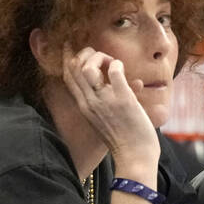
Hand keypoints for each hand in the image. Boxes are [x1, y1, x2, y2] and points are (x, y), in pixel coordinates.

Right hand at [61, 46, 159, 172]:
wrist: (135, 157)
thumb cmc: (125, 138)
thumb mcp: (105, 118)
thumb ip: (105, 100)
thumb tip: (119, 77)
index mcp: (84, 106)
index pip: (68, 77)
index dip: (68, 58)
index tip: (71, 46)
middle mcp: (90, 102)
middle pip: (74, 68)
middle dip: (85, 53)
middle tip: (100, 55)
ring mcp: (105, 101)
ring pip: (88, 68)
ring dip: (100, 57)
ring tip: (112, 63)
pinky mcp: (122, 99)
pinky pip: (114, 71)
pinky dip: (117, 64)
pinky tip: (122, 68)